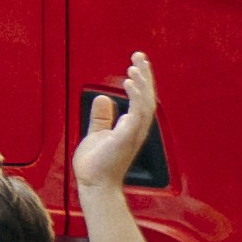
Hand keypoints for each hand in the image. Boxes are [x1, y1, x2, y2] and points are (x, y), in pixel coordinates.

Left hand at [77, 55, 162, 198]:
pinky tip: (128, 86)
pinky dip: (134, 102)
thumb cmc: (97, 165)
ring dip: (141, 86)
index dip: (142, 80)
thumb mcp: (98, 133)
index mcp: (131, 127)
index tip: (137, 61)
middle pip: (147, 98)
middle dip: (145, 76)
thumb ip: (101, 117)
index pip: (141, 98)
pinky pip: (134, 118)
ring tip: (133, 69)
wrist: (94, 185)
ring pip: (144, 105)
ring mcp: (132, 136)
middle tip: (139, 55)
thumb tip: (104, 99)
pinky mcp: (124, 141)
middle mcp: (136, 130)